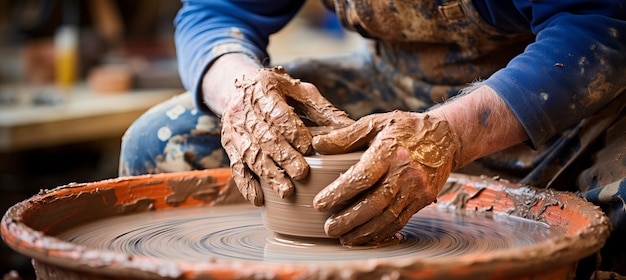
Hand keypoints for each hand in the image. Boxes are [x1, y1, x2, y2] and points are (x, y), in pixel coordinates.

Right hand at [221, 66, 353, 205]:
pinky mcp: (228, 147)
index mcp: (263, 89)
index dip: (291, 129)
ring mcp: (234, 130)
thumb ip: (323, 110)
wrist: (237, 85)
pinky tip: (260, 200)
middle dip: (283, 157)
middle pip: (263, 137)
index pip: (276, 112)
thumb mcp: (300, 91)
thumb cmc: (277, 90)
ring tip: (287, 191)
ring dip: (268, 174)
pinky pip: (235, 168)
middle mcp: (243, 110)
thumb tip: (353, 128)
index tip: (308, 147)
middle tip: (302, 174)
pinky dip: (246, 185)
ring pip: (249, 154)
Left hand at [312, 111, 460, 245]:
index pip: (362, 177)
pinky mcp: (423, 200)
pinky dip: (381, 233)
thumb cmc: (406, 128)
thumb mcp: (376, 123)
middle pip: (374, 204)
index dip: (339, 193)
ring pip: (387, 217)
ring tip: (343, 238)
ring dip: (363, 232)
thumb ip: (346, 136)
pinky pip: (400, 221)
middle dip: (349, 220)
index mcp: (389, 152)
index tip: (320, 203)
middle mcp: (405, 173)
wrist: (447, 137)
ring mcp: (416, 189)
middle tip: (329, 228)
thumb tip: (317, 145)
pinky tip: (365, 237)